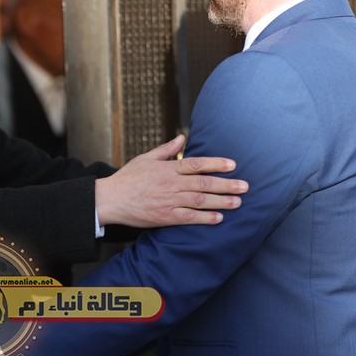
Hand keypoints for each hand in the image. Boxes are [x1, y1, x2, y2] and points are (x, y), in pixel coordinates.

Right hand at [95, 134, 247, 227]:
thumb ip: (166, 149)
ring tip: (238, 203)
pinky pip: (189, 217)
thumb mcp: (146, 158)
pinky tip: (218, 218)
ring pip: (200, 200)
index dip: (216, 164)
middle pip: (204, 183)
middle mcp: (171, 184)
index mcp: (168, 168)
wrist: (111, 199)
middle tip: (245, 187)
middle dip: (227, 185)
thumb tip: (182, 137)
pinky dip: (204, 218)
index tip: (233, 164)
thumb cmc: (128, 178)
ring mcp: (169, 201)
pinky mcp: (165, 217)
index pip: (197, 164)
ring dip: (221, 202)